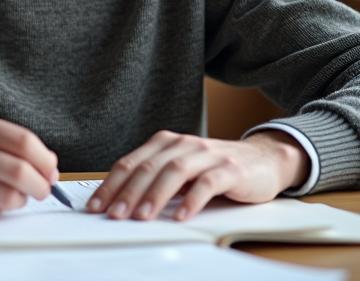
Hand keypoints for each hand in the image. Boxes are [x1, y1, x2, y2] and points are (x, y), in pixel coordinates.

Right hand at [0, 112, 59, 218]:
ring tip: (16, 195)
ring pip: (7, 197)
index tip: (51, 170)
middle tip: (43, 189)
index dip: (45, 160)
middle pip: (19, 172)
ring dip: (20, 200)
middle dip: (40, 185)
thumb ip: (9, 142)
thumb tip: (48, 167)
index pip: (24, 142)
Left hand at [85, 130, 308, 221]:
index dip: (111, 184)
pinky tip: (182, 216)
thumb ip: (155, 180)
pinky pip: (208, 183)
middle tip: (114, 214)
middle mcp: (184, 144)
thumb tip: (119, 203)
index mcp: (166, 143)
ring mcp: (208, 154)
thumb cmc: (215, 169)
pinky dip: (193, 200)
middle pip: (149, 167)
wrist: (262, 160)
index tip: (96, 206)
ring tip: (142, 216)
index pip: (131, 163)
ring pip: (175, 172)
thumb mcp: (181, 170)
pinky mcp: (230, 169)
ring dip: (155, 195)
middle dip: (128, 192)